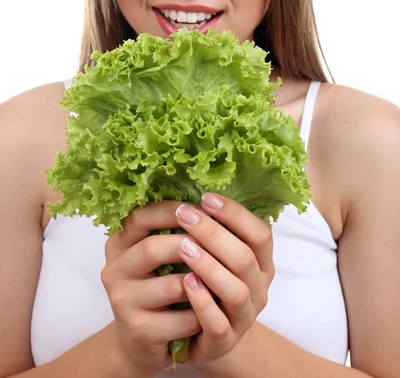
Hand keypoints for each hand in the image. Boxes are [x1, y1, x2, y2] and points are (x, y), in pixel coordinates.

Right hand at [100, 201, 201, 374]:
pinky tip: (215, 307)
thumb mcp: (159, 256)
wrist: (141, 342)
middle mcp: (114, 270)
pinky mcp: (138, 331)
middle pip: (152, 248)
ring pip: (173, 285)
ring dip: (204, 281)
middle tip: (218, 244)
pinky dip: (203, 311)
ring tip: (224, 277)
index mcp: (119, 244)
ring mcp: (123, 302)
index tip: (203, 207)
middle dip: (192, 243)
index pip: (140, 216)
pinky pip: (181, 319)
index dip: (172, 210)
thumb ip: (173, 230)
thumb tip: (209, 201)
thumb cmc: (159, 289)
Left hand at [174, 193, 273, 367]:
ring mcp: (244, 317)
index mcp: (262, 264)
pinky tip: (185, 282)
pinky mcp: (224, 341)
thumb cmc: (210, 285)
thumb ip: (218, 230)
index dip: (235, 214)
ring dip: (209, 266)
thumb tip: (198, 190)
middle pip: (245, 258)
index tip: (206, 197)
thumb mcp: (220, 256)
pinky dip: (202, 301)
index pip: (260, 234)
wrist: (201, 336)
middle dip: (214, 233)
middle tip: (184, 215)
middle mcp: (259, 289)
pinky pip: (218, 323)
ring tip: (183, 246)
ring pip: (235, 290)